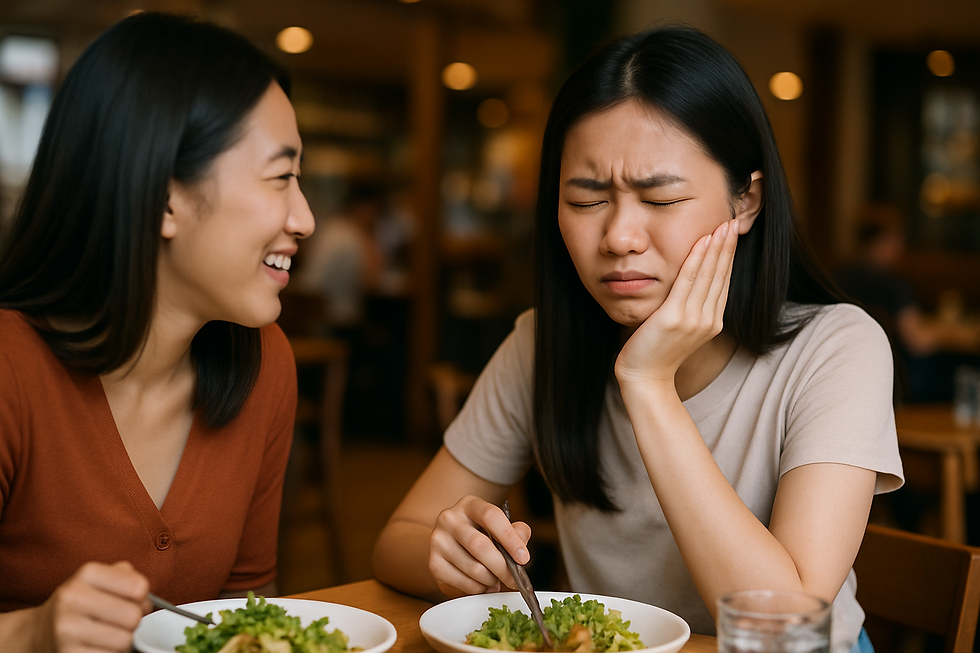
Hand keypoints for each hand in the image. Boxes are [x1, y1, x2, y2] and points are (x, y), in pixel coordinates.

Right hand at [32, 561, 150, 652]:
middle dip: (134, 621)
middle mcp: (72, 599)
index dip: (143, 597)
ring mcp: (66, 629)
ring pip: (125, 640)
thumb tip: (145, 599)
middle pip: (133, 616)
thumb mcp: (100, 579)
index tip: (134, 601)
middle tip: (122, 621)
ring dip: (124, 640)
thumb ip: (128, 577)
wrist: (40, 630)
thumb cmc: (80, 603)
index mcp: (87, 574)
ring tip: (110, 633)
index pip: (138, 587)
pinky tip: (100, 646)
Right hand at [428, 495, 531, 597]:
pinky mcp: (434, 564)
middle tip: (514, 580)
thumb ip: (517, 532)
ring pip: (474, 569)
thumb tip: (521, 547)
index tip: (523, 558)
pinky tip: (482, 583)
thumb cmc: (481, 534)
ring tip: (495, 579)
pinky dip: (479, 588)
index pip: (491, 516)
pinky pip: (464, 583)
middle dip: (503, 567)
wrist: (449, 544)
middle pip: (480, 546)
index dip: (510, 538)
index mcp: (470, 505)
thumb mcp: (500, 527)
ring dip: (491, 580)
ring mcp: (438, 541)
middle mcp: (450, 519)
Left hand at [615, 218, 737, 386]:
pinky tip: (702, 241)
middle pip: (720, 276)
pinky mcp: (674, 318)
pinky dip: (696, 260)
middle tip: (732, 221)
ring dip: (716, 248)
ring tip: (722, 226)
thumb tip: (690, 285)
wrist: (644, 378)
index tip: (730, 234)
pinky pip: (687, 282)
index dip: (728, 257)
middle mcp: (708, 320)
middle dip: (727, 247)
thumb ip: (689, 308)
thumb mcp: (679, 328)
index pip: (723, 282)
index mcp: (712, 322)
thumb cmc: (656, 351)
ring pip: (709, 275)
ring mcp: (693, 320)